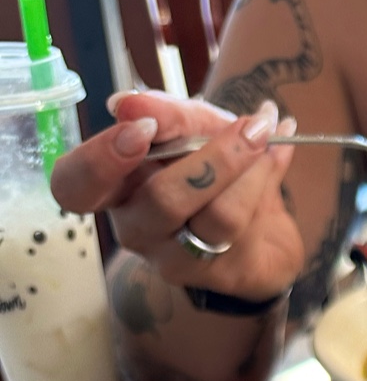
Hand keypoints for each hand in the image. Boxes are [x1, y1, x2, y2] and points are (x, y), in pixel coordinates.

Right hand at [51, 92, 303, 301]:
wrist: (263, 221)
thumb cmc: (211, 165)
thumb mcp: (192, 126)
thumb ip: (167, 114)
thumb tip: (127, 103)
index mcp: (113, 186)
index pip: (75, 186)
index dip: (99, 161)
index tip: (139, 129)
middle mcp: (135, 227)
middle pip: (163, 200)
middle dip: (216, 157)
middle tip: (251, 125)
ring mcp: (173, 259)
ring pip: (215, 216)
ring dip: (249, 169)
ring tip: (265, 135)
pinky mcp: (216, 277)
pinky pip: (244, 227)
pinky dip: (265, 183)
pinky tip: (276, 158)